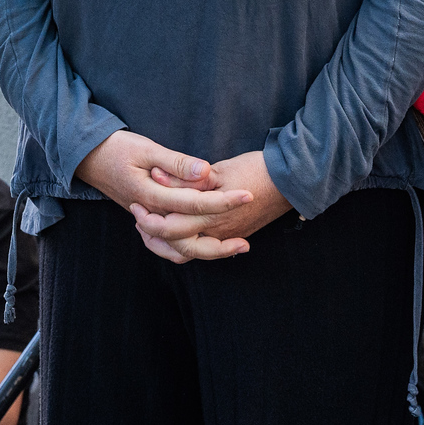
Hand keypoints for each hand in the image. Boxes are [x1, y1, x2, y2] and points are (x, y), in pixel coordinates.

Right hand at [74, 129, 253, 262]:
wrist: (87, 157)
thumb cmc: (116, 148)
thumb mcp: (145, 148)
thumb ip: (176, 163)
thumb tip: (205, 173)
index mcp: (151, 197)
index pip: (195, 205)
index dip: (224, 201)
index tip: (247, 195)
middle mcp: (150, 215)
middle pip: (190, 239)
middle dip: (223, 238)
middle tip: (248, 238)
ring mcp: (147, 221)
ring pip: (180, 250)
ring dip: (210, 251)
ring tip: (237, 245)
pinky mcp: (147, 221)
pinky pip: (168, 247)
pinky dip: (188, 250)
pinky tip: (208, 244)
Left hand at [131, 149, 293, 261]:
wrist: (288, 181)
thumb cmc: (252, 170)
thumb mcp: (216, 171)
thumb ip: (184, 179)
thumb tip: (156, 175)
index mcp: (209, 216)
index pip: (170, 226)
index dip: (148, 217)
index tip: (135, 203)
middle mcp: (217, 233)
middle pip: (176, 245)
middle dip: (153, 234)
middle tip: (138, 217)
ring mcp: (226, 237)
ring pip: (190, 254)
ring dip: (167, 246)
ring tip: (149, 231)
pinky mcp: (232, 236)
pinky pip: (203, 251)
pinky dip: (185, 247)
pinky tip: (174, 237)